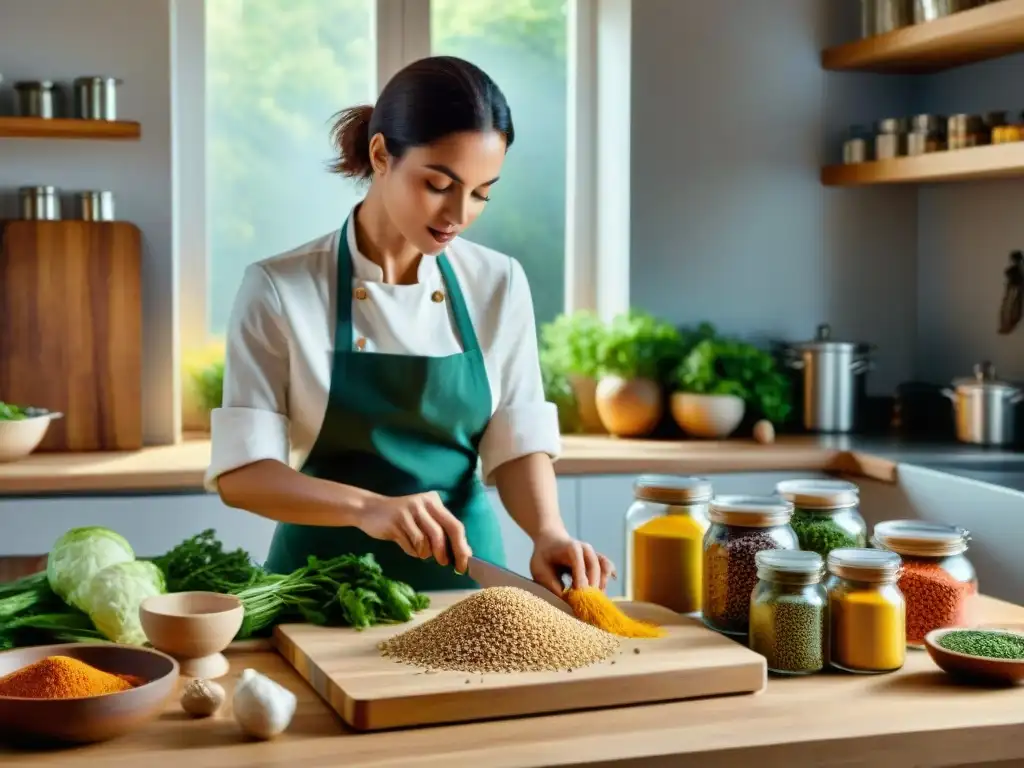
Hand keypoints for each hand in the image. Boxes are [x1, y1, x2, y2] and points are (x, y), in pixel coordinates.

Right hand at [357, 492, 471, 572]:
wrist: (370, 509)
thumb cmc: (402, 518)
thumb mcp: (423, 519)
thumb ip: (441, 532)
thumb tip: (463, 553)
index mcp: (434, 502)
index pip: (454, 525)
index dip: (461, 546)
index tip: (465, 563)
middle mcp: (423, 504)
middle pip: (442, 533)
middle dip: (446, 553)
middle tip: (446, 564)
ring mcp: (409, 512)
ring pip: (425, 542)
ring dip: (425, 553)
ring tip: (420, 551)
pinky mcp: (396, 522)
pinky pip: (410, 545)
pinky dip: (412, 551)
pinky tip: (408, 546)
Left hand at [530, 530, 615, 594]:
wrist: (550, 541)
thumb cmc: (543, 557)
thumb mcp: (540, 569)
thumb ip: (552, 584)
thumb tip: (567, 601)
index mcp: (571, 547)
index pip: (578, 561)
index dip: (580, 576)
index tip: (579, 593)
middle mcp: (586, 549)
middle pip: (594, 566)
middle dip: (592, 584)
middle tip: (587, 602)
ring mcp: (593, 555)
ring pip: (604, 568)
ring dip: (601, 584)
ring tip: (594, 601)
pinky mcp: (597, 562)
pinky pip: (606, 569)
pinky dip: (607, 580)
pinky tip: (604, 593)